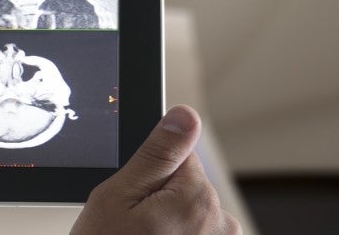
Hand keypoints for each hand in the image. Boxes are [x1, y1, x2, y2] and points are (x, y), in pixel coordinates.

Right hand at [72, 105, 241, 234]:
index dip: (149, 176)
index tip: (133, 202)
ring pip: (192, 215)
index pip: (179, 157)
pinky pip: (197, 234)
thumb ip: (156, 155)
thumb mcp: (118, 198)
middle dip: (161, 203)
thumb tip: (186, 115)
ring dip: (171, 227)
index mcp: (196, 197)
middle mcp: (220, 222)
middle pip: (188, 188)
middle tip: (133, 229)